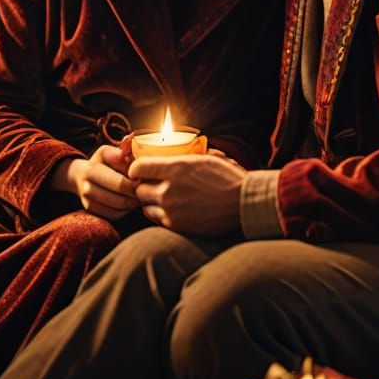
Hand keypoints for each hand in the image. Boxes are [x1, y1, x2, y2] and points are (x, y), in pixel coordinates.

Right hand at [67, 145, 138, 220]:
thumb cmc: (105, 162)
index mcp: (95, 166)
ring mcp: (87, 198)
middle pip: (121, 196)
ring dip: (133, 203)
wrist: (82, 176)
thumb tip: (131, 139)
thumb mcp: (112, 152)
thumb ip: (123, 149)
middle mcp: (88, 183)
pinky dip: (125, 210)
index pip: (122, 181)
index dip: (137, 182)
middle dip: (136, 194)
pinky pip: (114, 215)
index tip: (145, 179)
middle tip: (146, 191)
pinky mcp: (91, 210)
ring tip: (140, 196)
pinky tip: (130, 202)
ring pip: (118, 207)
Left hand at [129, 154, 245, 235]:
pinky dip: (160, 214)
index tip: (140, 170)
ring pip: (145, 205)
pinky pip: (157, 219)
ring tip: (163, 197)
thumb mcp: (204, 158)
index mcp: (175, 168)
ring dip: (151, 201)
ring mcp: (171, 209)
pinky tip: (170, 208)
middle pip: (139, 188)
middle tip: (152, 183)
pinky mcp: (177, 225)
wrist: (242, 203)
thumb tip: (171, 153)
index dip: (136, 168)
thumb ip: (183, 158)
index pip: (138, 168)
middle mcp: (169, 190)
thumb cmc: (228, 177)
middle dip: (144, 185)